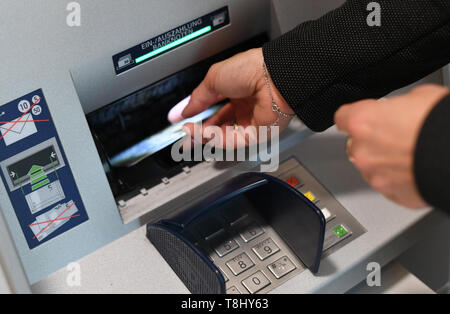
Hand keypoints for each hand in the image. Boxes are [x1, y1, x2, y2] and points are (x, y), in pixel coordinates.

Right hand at [181, 48, 293, 147]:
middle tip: (182, 133)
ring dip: (202, 135)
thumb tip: (184, 111)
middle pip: (216, 124)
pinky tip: (200, 133)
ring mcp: (249, 121)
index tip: (182, 118)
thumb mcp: (214, 78)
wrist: (271, 78)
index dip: (197, 113)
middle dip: (197, 129)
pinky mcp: (255, 135)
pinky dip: (213, 139)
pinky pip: (230, 141)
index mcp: (236, 89)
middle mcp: (244, 106)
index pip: (213, 106)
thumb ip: (197, 98)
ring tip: (188, 132)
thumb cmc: (251, 69)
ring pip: (221, 135)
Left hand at [335, 84, 449, 207]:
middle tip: (396, 136)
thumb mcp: (419, 96)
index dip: (354, 116)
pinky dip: (397, 178)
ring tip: (411, 153)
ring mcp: (375, 175)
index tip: (361, 117)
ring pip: (370, 166)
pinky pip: (388, 184)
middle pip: (356, 144)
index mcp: (363, 121)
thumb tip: (398, 110)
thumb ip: (396, 106)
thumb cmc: (444, 124)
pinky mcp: (391, 193)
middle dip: (371, 141)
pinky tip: (415, 168)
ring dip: (383, 161)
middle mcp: (363, 151)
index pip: (342, 118)